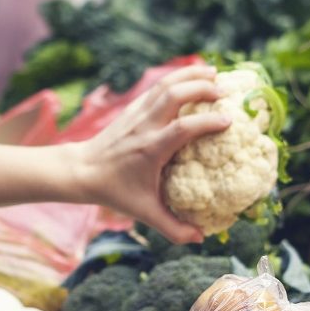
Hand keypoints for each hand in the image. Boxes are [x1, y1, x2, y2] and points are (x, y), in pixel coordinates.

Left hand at [69, 66, 227, 243]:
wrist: (81, 171)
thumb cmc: (114, 191)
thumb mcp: (143, 212)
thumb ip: (172, 227)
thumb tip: (200, 238)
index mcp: (150, 148)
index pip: (181, 128)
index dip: (206, 122)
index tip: (228, 120)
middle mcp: (144, 126)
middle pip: (173, 94)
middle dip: (200, 87)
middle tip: (224, 89)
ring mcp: (137, 113)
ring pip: (164, 84)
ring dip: (190, 75)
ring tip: (214, 72)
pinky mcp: (132, 108)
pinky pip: (156, 87)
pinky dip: (176, 78)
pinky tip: (191, 76)